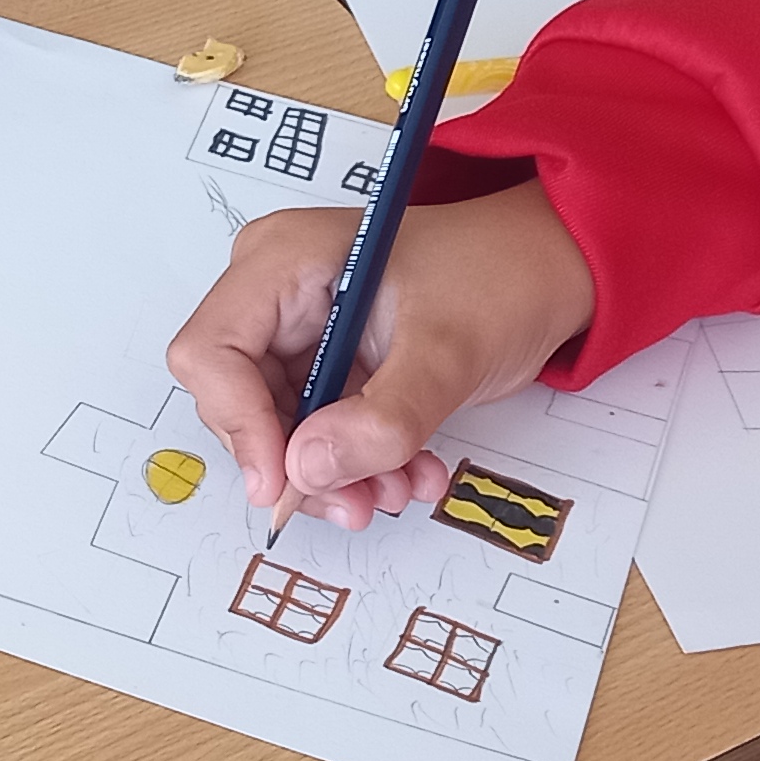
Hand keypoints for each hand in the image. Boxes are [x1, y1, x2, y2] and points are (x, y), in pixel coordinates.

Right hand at [166, 180, 597, 528]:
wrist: (548, 269)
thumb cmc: (502, 274)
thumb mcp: (448, 352)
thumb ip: (381, 418)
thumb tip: (307, 470)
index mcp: (284, 260)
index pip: (211, 352)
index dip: (238, 424)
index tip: (283, 482)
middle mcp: (274, 292)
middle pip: (236, 400)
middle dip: (296, 462)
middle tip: (356, 500)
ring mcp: (297, 330)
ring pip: (276, 430)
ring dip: (333, 474)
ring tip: (397, 487)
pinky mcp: (324, 364)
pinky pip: (315, 432)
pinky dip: (356, 463)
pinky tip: (406, 471)